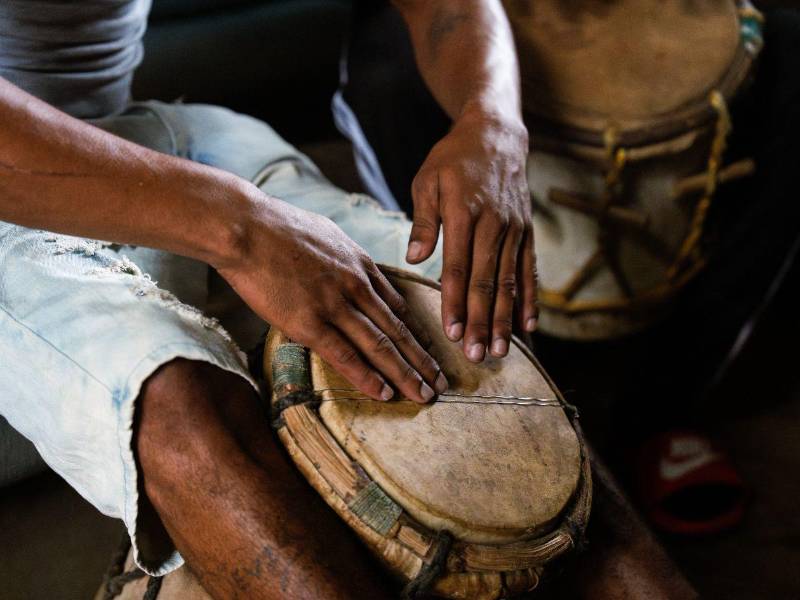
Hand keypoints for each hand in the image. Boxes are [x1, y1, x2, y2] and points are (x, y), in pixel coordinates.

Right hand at [217, 189, 446, 402]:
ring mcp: (335, 306)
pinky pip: (345, 355)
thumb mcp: (328, 235)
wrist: (247, 227)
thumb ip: (346, 258)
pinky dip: (367, 377)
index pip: (397, 306)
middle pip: (398, 329)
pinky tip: (385, 393)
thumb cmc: (278, 228)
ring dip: (406, 373)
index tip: (430, 351)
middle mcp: (356, 286)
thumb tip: (354, 270)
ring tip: (425, 395)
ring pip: (380, 345)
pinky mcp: (309, 323)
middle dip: (422, 359)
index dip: (416, 332)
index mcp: (360, 265)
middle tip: (441, 382)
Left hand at [406, 106, 536, 361]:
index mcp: (465, 214)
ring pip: (510, 281)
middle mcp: (494, 225)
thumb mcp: (427, 181)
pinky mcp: (527, 232)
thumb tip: (414, 258)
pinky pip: (530, 271)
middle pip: (488, 281)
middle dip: (482, 321)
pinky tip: (529, 325)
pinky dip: (530, 299)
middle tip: (477, 355)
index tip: (453, 333)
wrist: (496, 134)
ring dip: (506, 318)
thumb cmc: (452, 159)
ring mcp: (515, 230)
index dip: (457, 303)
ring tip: (501, 350)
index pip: (459, 268)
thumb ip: (423, 221)